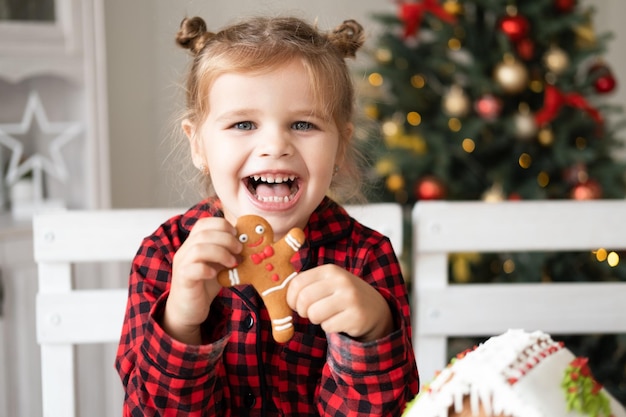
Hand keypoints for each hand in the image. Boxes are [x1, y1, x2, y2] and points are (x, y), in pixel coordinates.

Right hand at [163, 217, 241, 343]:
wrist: (187, 310)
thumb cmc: (205, 285)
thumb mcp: (220, 264)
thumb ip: (229, 253)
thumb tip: (249, 244)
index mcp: (194, 243)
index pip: (204, 223)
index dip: (222, 225)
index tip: (237, 235)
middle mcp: (185, 250)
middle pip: (203, 233)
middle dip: (226, 239)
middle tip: (239, 250)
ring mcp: (182, 264)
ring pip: (198, 248)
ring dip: (220, 253)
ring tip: (232, 263)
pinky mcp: (183, 279)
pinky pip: (193, 269)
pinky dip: (207, 269)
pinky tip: (216, 274)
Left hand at [286, 264, 393, 341]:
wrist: (375, 309)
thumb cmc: (342, 296)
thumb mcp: (328, 283)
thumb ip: (308, 285)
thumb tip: (280, 297)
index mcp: (330, 270)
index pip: (297, 283)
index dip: (291, 298)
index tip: (295, 304)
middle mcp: (341, 281)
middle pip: (304, 300)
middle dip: (302, 311)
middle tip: (310, 313)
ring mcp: (350, 298)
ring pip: (315, 315)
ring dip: (316, 320)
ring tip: (326, 316)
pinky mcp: (356, 317)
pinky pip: (328, 327)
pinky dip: (330, 327)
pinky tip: (340, 321)